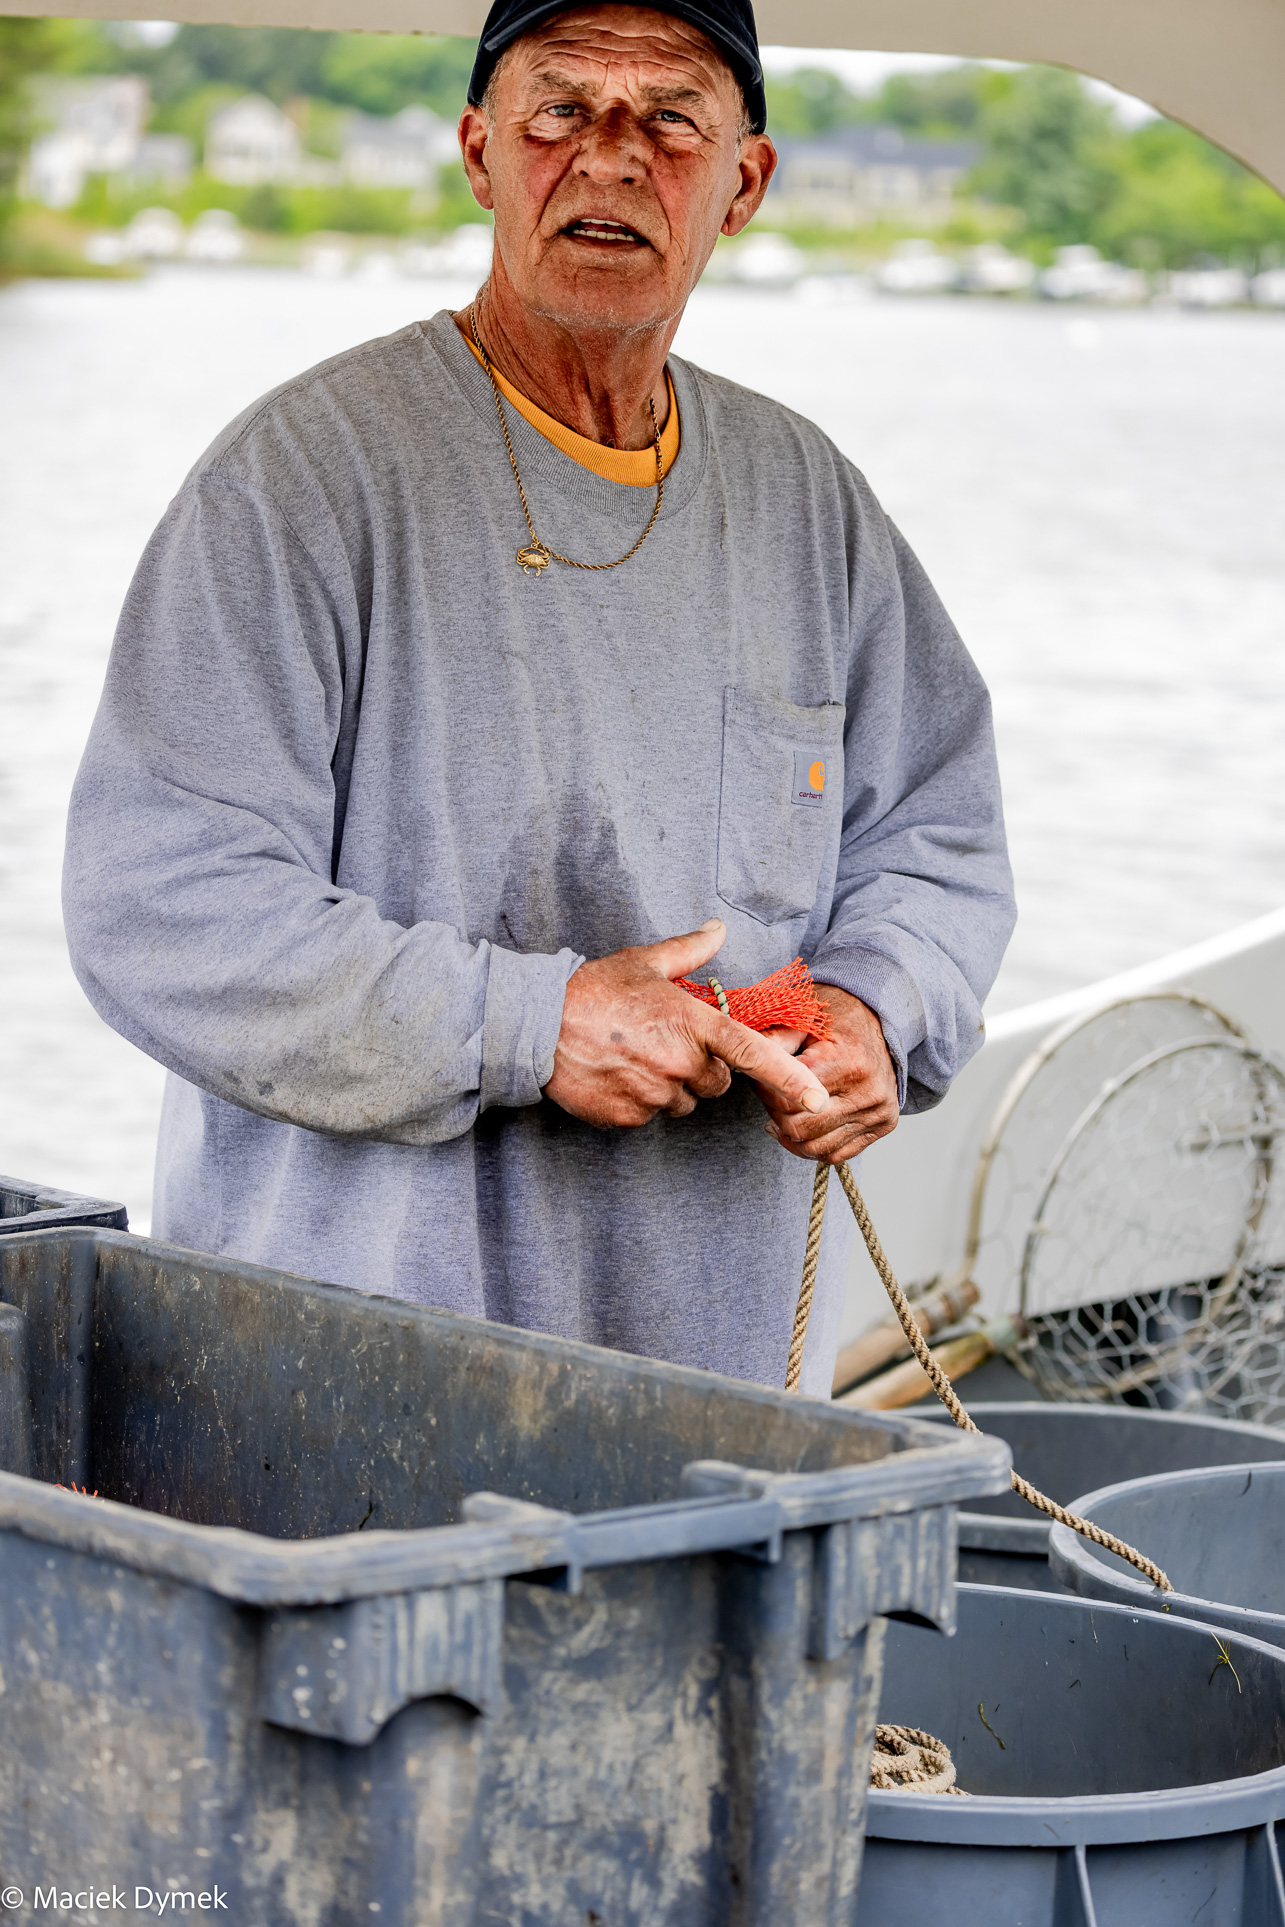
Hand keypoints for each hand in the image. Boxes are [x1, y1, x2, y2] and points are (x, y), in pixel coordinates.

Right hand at [545, 919, 829, 1129]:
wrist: (535, 1025)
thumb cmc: (592, 990)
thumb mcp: (644, 962)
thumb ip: (689, 950)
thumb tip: (718, 929)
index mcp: (691, 1024)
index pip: (752, 1054)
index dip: (790, 1077)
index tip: (818, 1097)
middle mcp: (679, 1062)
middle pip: (716, 1083)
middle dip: (699, 1070)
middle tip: (662, 1045)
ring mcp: (653, 1093)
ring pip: (683, 1104)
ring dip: (669, 1087)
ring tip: (633, 1058)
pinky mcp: (628, 1117)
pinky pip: (650, 1116)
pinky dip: (639, 1101)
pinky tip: (616, 1075)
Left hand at [756, 985, 898, 1164]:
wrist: (881, 1019)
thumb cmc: (837, 1016)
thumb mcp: (802, 1017)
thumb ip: (773, 1041)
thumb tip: (744, 1060)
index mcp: (847, 1063)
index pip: (786, 1099)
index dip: (764, 1091)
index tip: (760, 1078)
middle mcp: (867, 1093)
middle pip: (799, 1128)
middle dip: (776, 1114)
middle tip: (772, 1095)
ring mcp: (877, 1113)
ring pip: (816, 1147)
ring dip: (791, 1135)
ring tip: (783, 1113)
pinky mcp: (883, 1125)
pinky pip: (836, 1154)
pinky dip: (813, 1146)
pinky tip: (802, 1126)